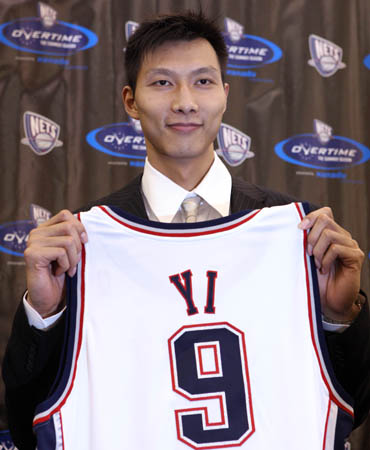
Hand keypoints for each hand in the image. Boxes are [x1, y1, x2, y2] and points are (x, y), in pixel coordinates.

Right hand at [24, 210, 87, 317]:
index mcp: (45, 229)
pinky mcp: (32, 255)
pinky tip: (58, 272)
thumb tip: (86, 230)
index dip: (79, 227)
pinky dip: (65, 265)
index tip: (84, 242)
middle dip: (78, 247)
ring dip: (72, 259)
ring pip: (68, 241)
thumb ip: (73, 237)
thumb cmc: (61, 273)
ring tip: (66, 268)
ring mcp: (33, 243)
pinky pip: (61, 252)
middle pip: (69, 227)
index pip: (65, 215)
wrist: (49, 297)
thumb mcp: (70, 251)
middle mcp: (36, 233)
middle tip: (74, 261)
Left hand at [299, 207, 364, 321]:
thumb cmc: (316, 279)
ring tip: (317, 264)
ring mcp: (351, 245)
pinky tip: (324, 269)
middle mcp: (343, 236)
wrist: (329, 301)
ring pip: (329, 235)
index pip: (325, 213)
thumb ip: (305, 241)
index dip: (311, 216)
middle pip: (325, 220)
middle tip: (308, 254)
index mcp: (331, 233)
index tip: (299, 228)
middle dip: (310, 236)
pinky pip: (336, 249)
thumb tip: (295, 226)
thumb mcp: (306, 257)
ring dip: (317, 250)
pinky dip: (325, 259)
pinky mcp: (356, 256)